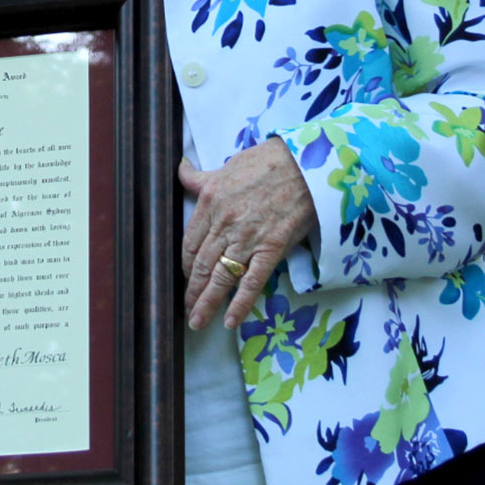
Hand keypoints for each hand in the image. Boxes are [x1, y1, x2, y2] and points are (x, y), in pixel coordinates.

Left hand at [178, 141, 318, 331]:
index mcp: (209, 204)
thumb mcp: (225, 167)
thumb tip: (181, 167)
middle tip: (186, 309)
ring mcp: (247, 239)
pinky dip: (240, 304)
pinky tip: (230, 321)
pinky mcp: (271, 249)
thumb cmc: (266, 163)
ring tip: (198, 322)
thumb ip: (200, 176)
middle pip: (202, 265)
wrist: (304, 166)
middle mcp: (224, 224)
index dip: (185, 265)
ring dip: (207, 303)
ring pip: (221, 277)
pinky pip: (251, 282)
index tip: (185, 277)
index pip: (190, 243)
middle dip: (192, 291)